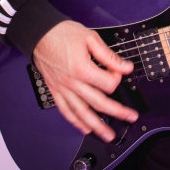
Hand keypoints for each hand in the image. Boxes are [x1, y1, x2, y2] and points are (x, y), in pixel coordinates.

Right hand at [32, 20, 137, 141]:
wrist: (39, 34)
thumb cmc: (62, 33)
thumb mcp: (90, 38)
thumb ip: (109, 56)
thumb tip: (125, 67)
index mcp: (82, 69)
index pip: (108, 83)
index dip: (118, 77)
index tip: (119, 71)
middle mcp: (72, 83)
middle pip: (98, 103)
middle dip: (117, 112)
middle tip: (130, 117)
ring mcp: (62, 89)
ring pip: (81, 113)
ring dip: (96, 126)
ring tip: (108, 135)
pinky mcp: (55, 90)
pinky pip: (65, 110)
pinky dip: (75, 122)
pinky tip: (84, 128)